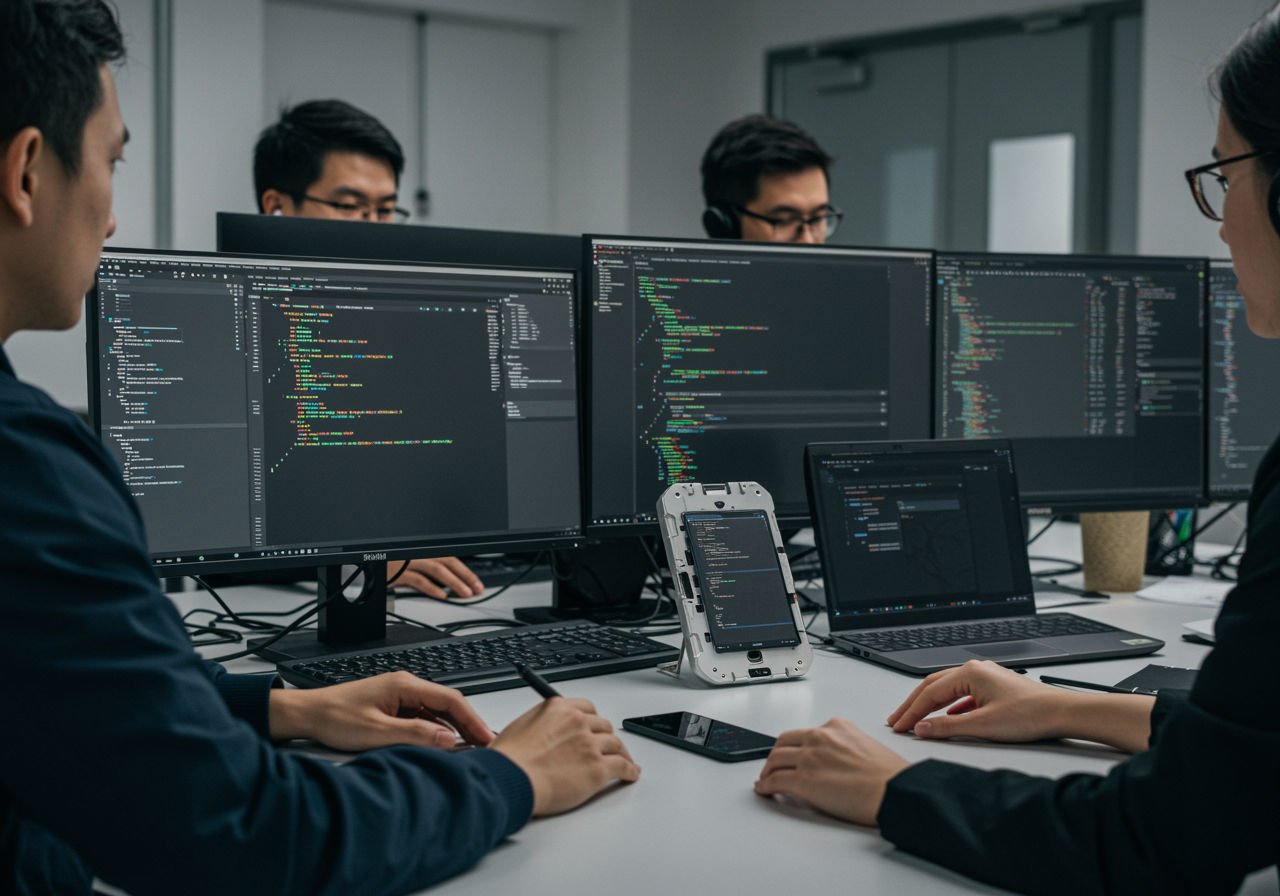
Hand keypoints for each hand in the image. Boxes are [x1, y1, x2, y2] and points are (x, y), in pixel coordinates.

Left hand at [269, 671, 494, 751]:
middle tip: (485, 745)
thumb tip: (447, 739)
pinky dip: (437, 728)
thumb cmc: (335, 718)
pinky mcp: (393, 704)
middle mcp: (406, 684)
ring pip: (437, 709)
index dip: (472, 721)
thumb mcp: (377, 732)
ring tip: (469, 747)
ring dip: (454, 727)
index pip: (451, 700)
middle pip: (448, 703)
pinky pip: (424, 714)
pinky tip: (441, 743)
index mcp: (405, 685)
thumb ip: (414, 734)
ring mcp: (400, 694)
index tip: (486, 738)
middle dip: (468, 724)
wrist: (308, 714)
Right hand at [388, 557, 483, 598]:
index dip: (466, 572)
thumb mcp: (412, 564)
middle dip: (466, 576)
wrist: (366, 560)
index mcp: (424, 550)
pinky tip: (442, 595)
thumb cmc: (389, 563)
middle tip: (477, 589)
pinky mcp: (398, 572)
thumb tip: (449, 585)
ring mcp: (408, 561)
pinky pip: (418, 580)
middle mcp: (418, 553)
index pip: (450, 559)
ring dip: (454, 582)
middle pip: (448, 562)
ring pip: (436, 569)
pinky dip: (432, 588)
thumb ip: (428, 572)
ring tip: (465, 593)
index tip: (476, 584)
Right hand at [491, 698, 639, 815]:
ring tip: (625, 761)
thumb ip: (539, 726)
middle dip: (606, 737)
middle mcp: (577, 722)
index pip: (586, 708)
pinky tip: (631, 774)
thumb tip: (542, 735)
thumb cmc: (507, 760)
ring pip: (616, 745)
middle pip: (603, 726)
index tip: (595, 727)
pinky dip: (629, 771)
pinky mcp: (598, 768)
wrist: (510, 778)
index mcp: (558, 709)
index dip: (593, 720)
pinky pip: (622, 766)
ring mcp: (590, 744)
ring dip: (622, 754)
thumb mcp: (519, 728)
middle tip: (608, 747)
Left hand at [754, 718, 908, 825]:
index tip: (791, 753)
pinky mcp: (804, 780)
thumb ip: (845, 747)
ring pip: (775, 760)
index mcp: (836, 726)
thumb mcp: (866, 746)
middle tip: (773, 766)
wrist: (896, 791)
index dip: (794, 745)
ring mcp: (810, 757)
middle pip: (784, 742)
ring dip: (767, 770)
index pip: (806, 733)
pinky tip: (764, 790)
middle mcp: (820, 737)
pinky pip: (775, 781)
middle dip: (776, 755)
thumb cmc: (890, 776)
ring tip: (765, 779)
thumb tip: (835, 762)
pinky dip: (765, 786)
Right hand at [886, 659, 1073, 742]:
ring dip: (930, 705)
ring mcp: (986, 678)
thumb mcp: (983, 725)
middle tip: (897, 720)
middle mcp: (976, 670)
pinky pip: (963, 695)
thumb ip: (948, 727)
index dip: (911, 712)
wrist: (1063, 713)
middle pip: (933, 686)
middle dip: (913, 705)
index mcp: (970, 672)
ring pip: (948, 690)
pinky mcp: (995, 688)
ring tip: (916, 719)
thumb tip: (922, 729)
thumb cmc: (1031, 714)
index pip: (929, 693)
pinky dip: (949, 707)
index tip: (899, 727)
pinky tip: (948, 717)